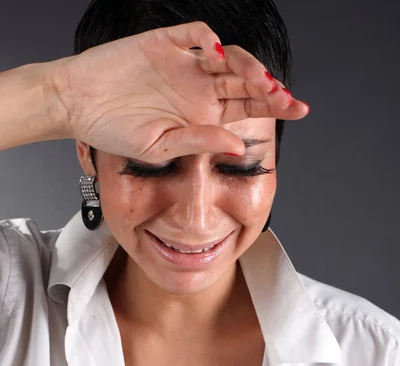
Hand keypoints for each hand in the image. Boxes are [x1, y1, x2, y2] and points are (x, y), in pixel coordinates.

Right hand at [49, 21, 308, 162]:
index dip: (274, 106)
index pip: (246, 108)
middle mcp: (198, 88)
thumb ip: (198, 141)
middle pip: (245, 81)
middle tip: (283, 97)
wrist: (77, 104)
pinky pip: (196, 35)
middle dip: (269, 88)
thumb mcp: (160, 147)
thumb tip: (236, 146)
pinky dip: (210, 40)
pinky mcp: (165, 43)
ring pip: (229, 57)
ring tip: (258, 80)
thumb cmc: (113, 132)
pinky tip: (217, 55)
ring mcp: (184, 65)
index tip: (299, 109)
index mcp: (201, 115)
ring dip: (248, 64)